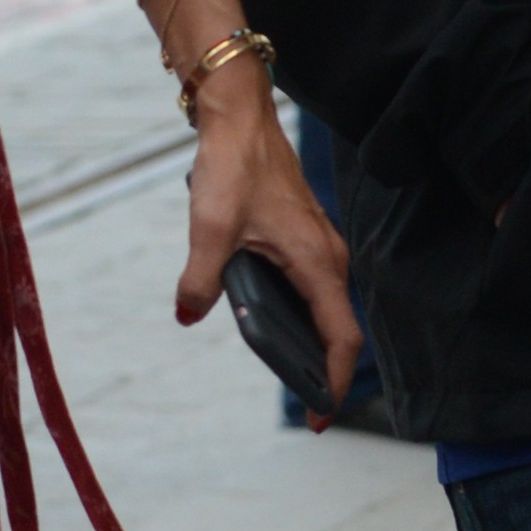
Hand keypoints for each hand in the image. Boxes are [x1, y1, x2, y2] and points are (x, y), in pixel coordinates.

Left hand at [175, 72, 362, 410]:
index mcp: (317, 262)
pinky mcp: (306, 237)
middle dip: (327, 371)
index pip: (342, 337)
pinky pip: (314, 289)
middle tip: (307, 406)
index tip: (320, 414)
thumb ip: (200, 279)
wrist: (239, 116)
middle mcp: (329, 257)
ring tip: (294, 375)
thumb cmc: (233, 166)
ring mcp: (321, 246)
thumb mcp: (210, 228)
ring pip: (327, 308)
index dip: (335, 382)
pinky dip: (305, 317)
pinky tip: (276, 326)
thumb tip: (189, 314)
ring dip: (315, 344)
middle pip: (339, 328)